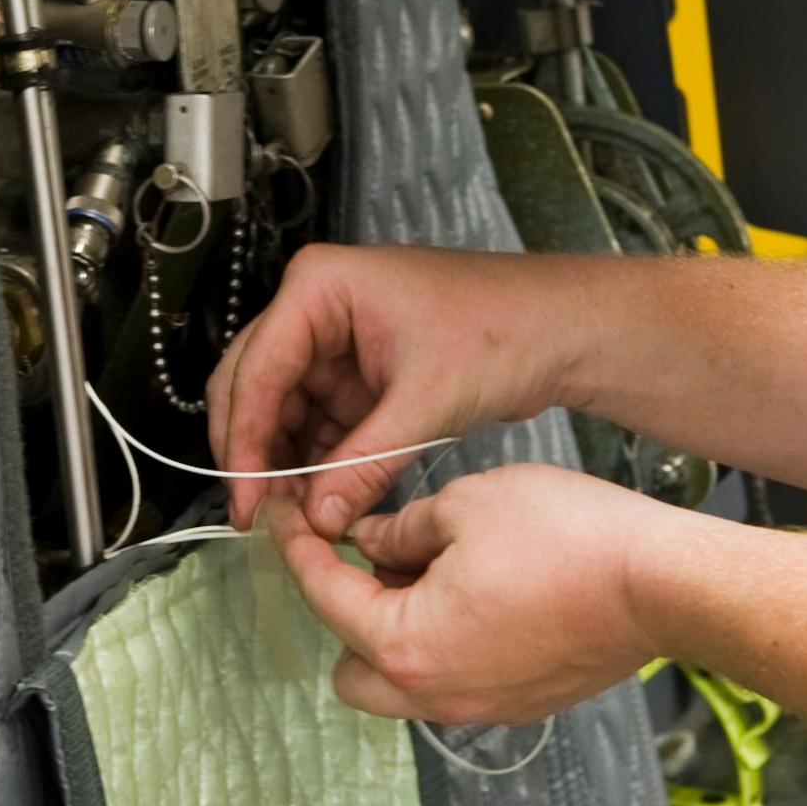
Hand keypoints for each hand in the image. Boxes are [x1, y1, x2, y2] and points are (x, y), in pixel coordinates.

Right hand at [206, 243, 555, 536]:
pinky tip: (322, 500)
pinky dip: (319, 460)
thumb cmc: (506, 330)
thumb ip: (363, 464)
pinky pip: (320, 420)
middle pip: (257, 386)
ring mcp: (337, 339)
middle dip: (259, 453)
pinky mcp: (360, 370)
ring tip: (294, 518)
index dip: (244, 442)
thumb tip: (316, 518)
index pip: (257, 370)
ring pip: (285, 410)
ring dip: (287, 463)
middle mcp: (319, 307)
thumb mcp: (427, 402)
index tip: (245, 501)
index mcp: (322, 287)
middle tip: (261, 517)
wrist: (562, 329)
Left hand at [264, 464, 676, 723]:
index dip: (299, 548)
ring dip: (398, 630)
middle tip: (365, 553)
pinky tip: (478, 589)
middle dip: (346, 611)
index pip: (326, 596)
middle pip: (350, 666)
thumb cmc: (572, 542)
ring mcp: (480, 706)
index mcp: (406, 645)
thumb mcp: (467, 503)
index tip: (288, 519)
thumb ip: (403, 527)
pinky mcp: (520, 704)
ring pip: (403, 681)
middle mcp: (436, 694)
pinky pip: (456, 681)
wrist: (659, 583)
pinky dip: (447, 643)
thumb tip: (372, 540)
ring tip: (431, 566)